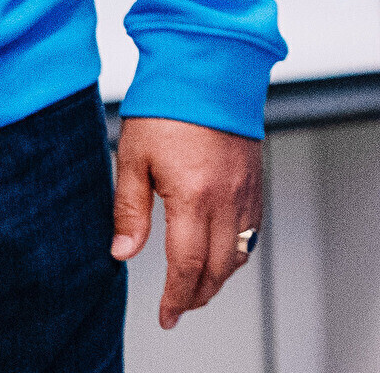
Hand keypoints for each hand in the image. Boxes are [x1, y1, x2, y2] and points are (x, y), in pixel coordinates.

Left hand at [111, 116, 263, 329]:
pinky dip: (240, 250)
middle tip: (179, 307)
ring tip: (198, 286)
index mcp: (194, 196)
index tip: (167, 315)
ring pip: (241, 252)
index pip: (187, 266)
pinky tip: (224, 252)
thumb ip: (130, 210)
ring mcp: (246, 187)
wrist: (210, 65)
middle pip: (218, 267)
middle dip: (198, 294)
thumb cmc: (171, 103)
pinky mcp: (256, 176)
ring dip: (220, 277)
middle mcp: (227, 197)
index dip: (176, 298)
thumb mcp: (134, 157)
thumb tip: (124, 252)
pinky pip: (254, 227)